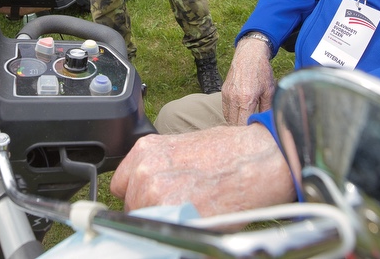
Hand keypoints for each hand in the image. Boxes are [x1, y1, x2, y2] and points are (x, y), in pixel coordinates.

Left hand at [109, 125, 294, 215]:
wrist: (258, 160)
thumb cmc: (229, 151)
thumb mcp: (182, 148)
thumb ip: (159, 167)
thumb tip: (149, 189)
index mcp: (146, 150)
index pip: (121, 185)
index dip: (137, 194)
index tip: (149, 199)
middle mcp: (145, 171)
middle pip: (133, 206)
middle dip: (151, 208)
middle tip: (179, 204)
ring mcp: (157, 195)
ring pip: (148, 222)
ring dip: (165, 221)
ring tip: (191, 210)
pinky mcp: (173, 216)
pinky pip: (164, 233)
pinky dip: (177, 230)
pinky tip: (195, 219)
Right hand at [222, 39, 275, 124]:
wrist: (249, 54)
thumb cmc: (262, 71)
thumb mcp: (269, 90)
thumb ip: (267, 109)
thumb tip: (266, 122)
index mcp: (246, 99)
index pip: (242, 124)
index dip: (248, 131)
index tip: (255, 133)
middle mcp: (233, 98)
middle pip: (234, 123)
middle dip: (242, 129)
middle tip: (251, 131)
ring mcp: (227, 94)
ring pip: (228, 117)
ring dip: (236, 122)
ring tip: (246, 123)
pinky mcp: (224, 91)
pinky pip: (225, 109)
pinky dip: (231, 114)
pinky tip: (241, 114)